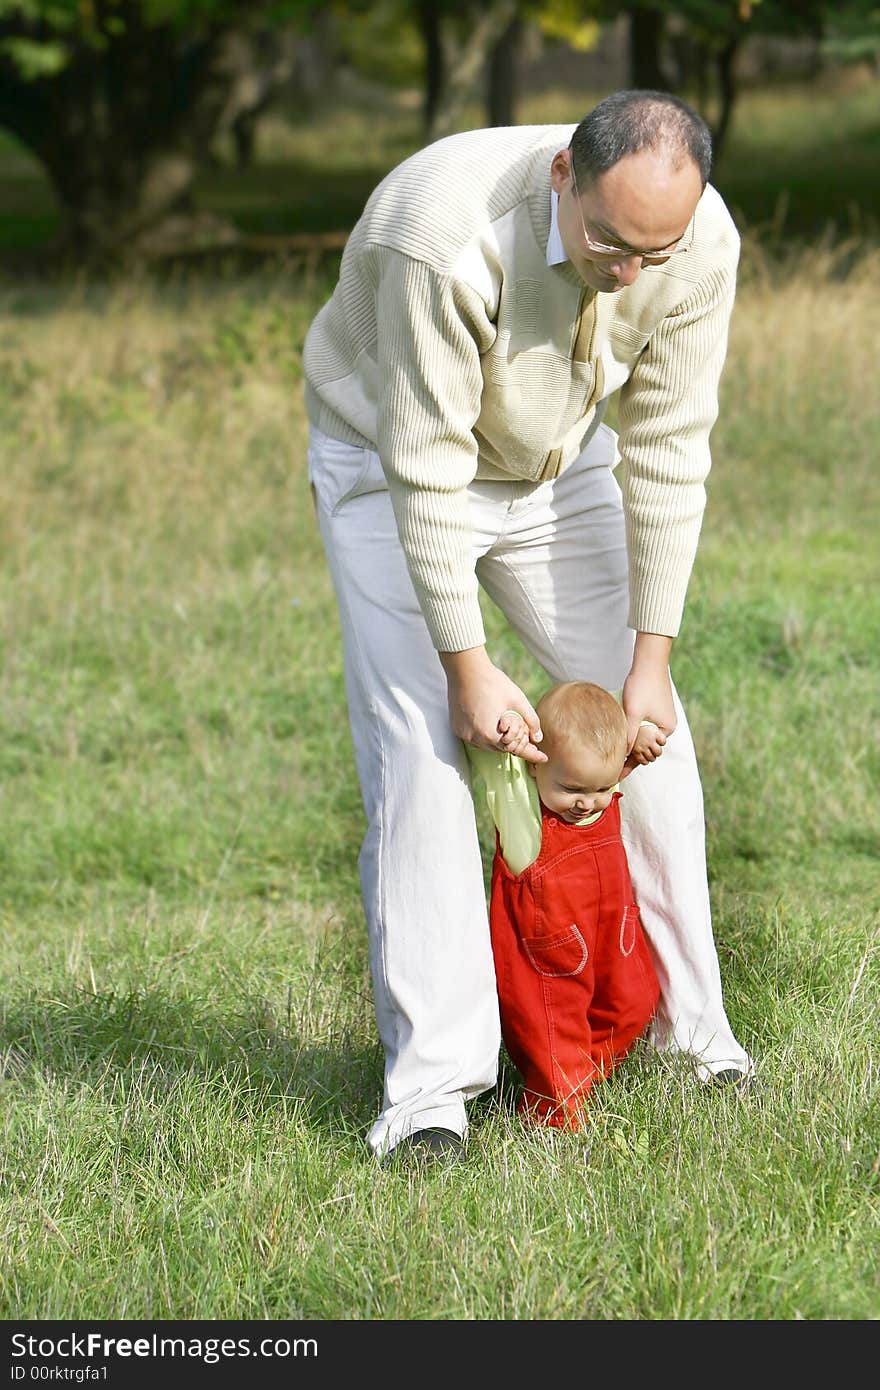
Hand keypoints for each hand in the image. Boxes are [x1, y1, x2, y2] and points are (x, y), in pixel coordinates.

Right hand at [439, 647, 547, 763]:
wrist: (465, 669)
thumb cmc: (493, 682)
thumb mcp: (518, 700)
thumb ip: (531, 721)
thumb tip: (538, 738)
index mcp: (490, 734)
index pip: (515, 750)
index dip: (531, 754)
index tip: (544, 758)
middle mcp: (474, 738)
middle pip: (501, 748)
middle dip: (514, 741)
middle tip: (522, 726)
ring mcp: (463, 733)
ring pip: (487, 744)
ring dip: (498, 737)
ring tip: (504, 720)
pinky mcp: (456, 727)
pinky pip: (475, 737)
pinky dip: (484, 733)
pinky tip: (489, 719)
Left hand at [619, 632, 675, 779]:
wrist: (649, 662)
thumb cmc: (642, 686)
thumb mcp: (632, 714)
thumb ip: (629, 736)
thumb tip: (622, 755)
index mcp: (665, 730)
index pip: (647, 755)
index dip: (630, 766)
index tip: (615, 776)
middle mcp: (666, 727)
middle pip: (647, 749)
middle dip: (632, 758)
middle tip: (611, 769)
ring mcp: (661, 718)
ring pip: (644, 739)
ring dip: (631, 745)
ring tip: (612, 758)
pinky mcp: (655, 711)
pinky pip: (643, 729)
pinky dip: (633, 735)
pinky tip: (620, 740)